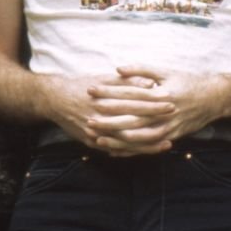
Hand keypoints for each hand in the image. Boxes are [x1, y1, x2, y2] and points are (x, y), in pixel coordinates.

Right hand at [41, 72, 175, 154]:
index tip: (172, 102)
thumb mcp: (105, 79)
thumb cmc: (83, 85)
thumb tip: (152, 84)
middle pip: (134, 125)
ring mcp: (96, 134)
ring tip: (167, 143)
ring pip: (127, 143)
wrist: (55, 99)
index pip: (136, 103)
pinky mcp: (92, 143)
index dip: (155, 104)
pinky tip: (145, 151)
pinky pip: (115, 150)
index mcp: (106, 101)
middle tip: (175, 123)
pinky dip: (131, 152)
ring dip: (148, 144)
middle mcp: (101, 119)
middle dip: (156, 124)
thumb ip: (128, 82)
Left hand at [84, 65, 228, 155]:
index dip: (110, 91)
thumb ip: (142, 69)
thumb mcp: (167, 72)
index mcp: (162, 93)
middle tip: (88, 118)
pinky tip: (115, 150)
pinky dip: (131, 150)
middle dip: (108, 118)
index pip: (131, 92)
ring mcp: (169, 127)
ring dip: (117, 138)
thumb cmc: (189, 82)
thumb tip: (118, 68)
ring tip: (97, 137)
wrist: (214, 99)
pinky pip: (147, 147)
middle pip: (131, 117)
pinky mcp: (171, 137)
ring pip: (138, 136)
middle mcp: (165, 112)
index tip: (92, 90)